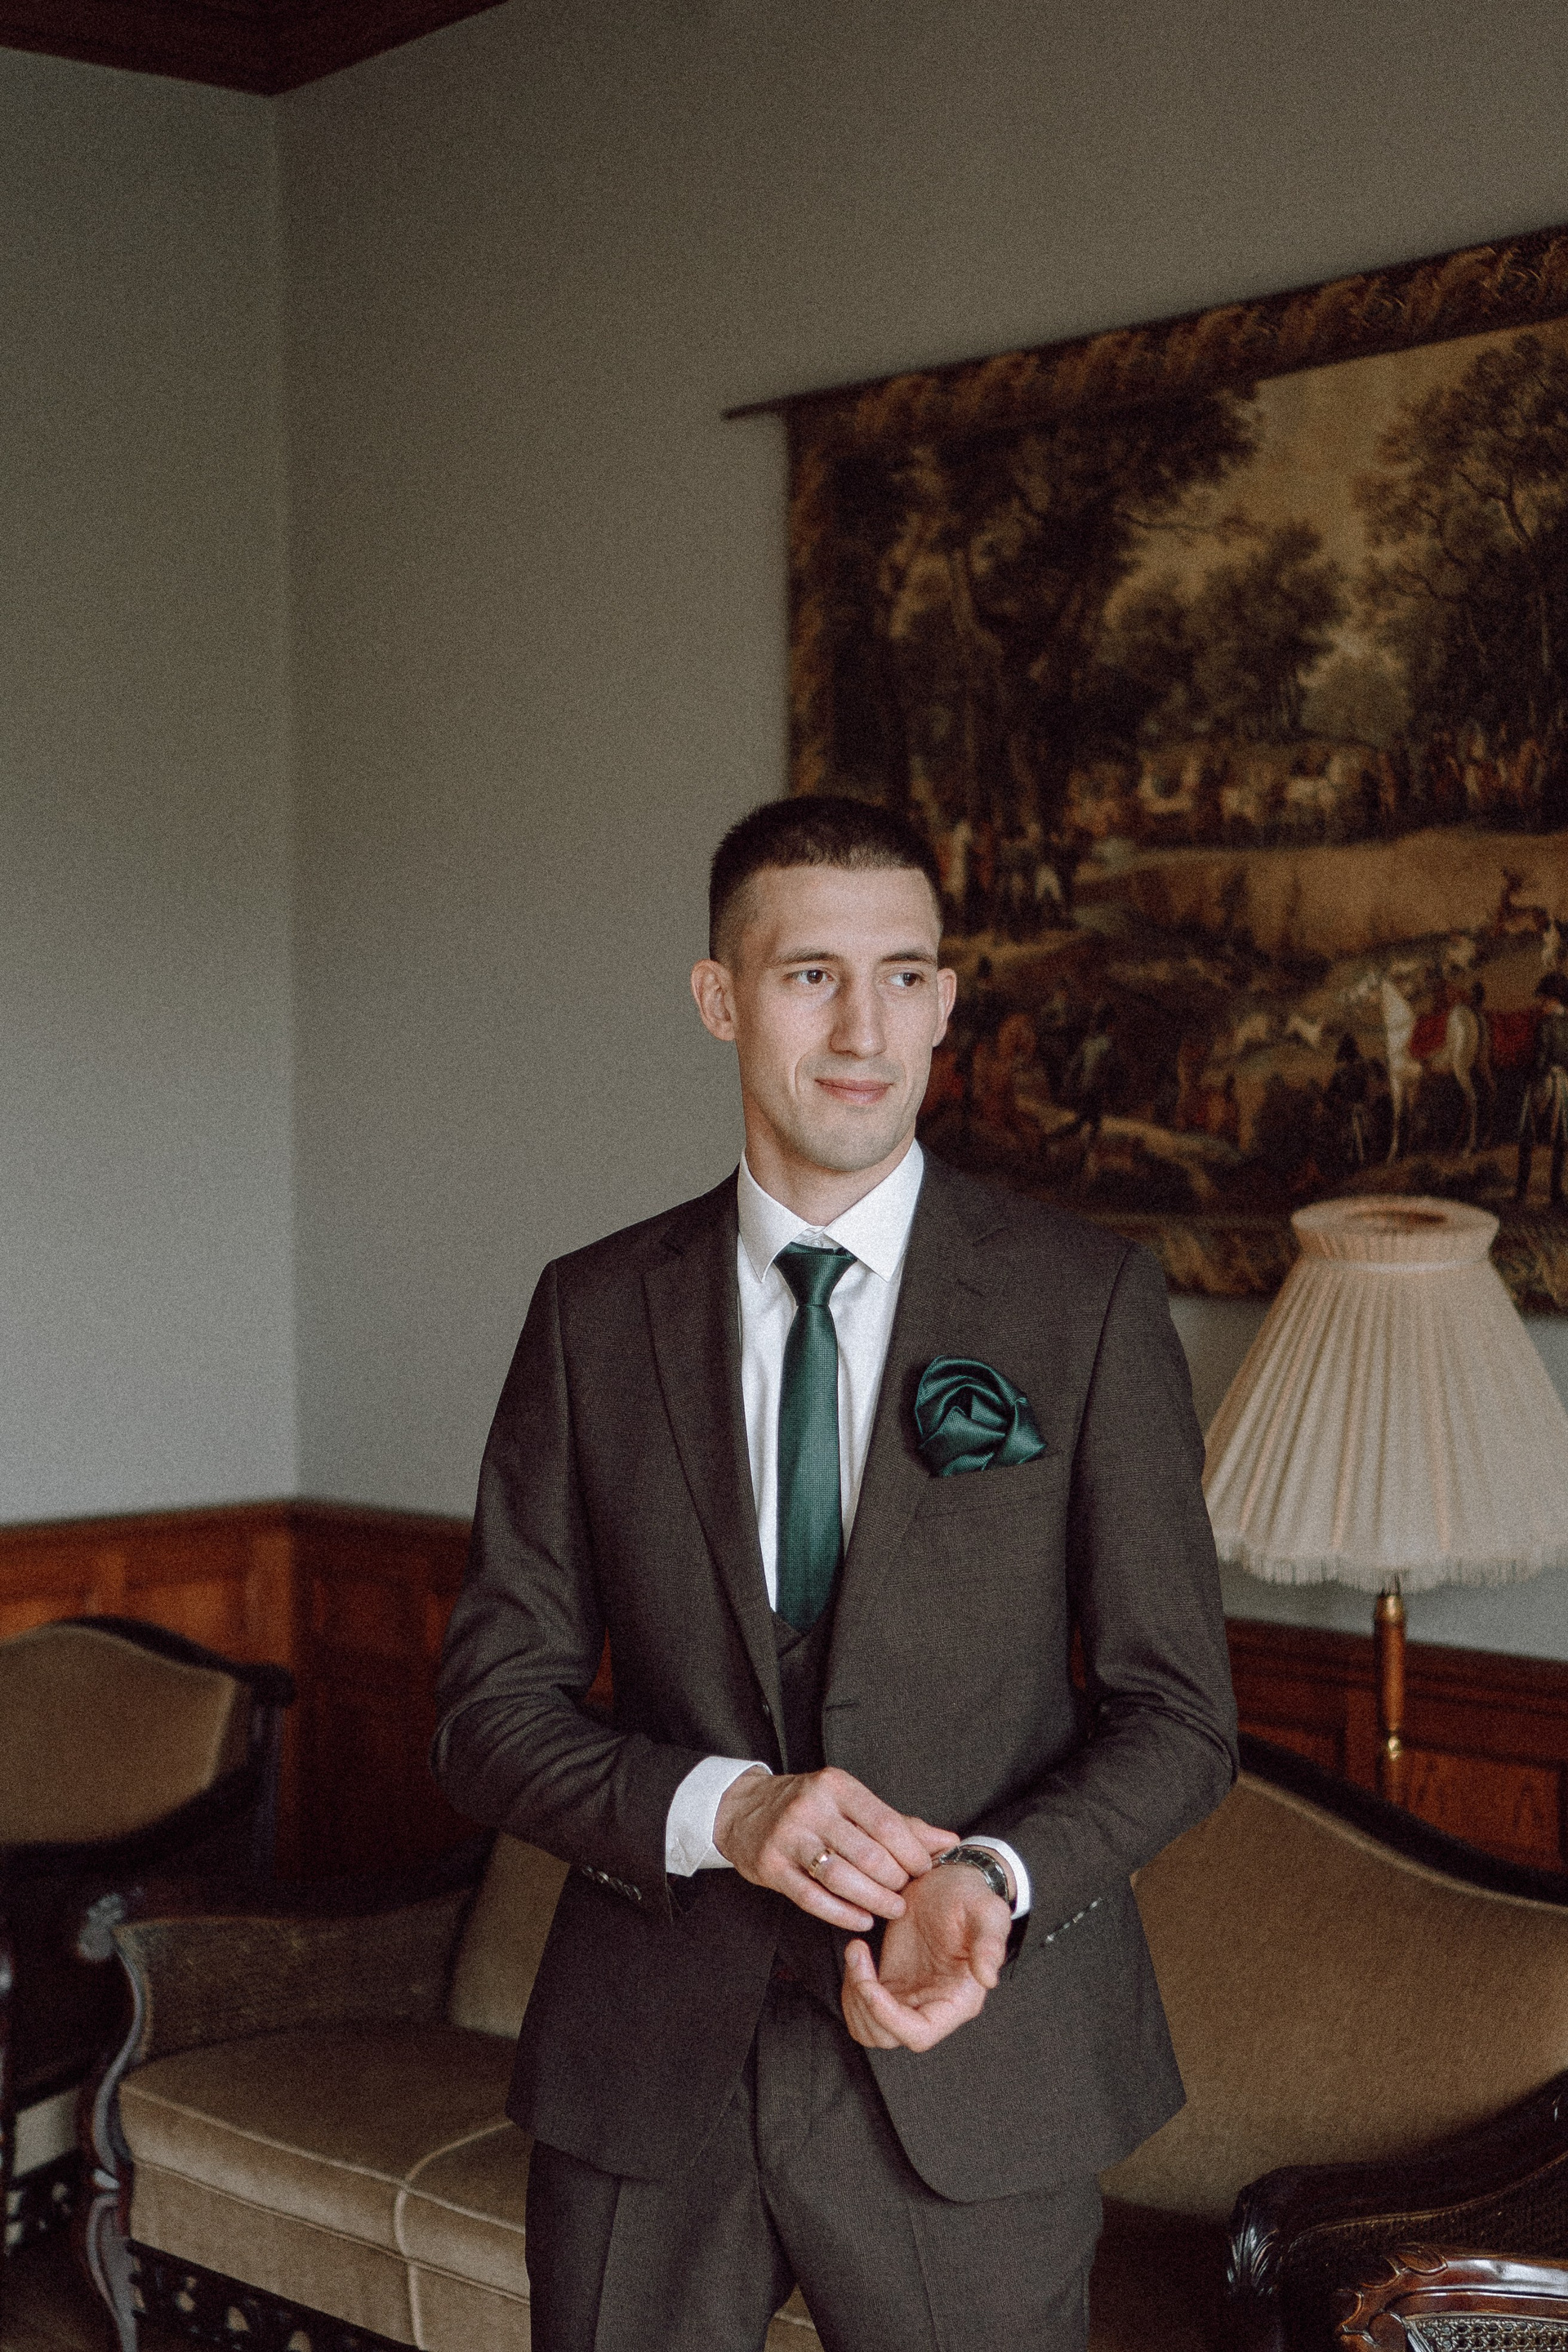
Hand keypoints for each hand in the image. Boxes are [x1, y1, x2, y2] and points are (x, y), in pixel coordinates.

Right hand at [714, 1765, 953, 1931]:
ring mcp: (789, 1836)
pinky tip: (862, 1919)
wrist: (743, 1809)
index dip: (912, 1852)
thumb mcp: (849, 1802)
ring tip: (891, 1909)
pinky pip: (813, 1897)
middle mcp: (812, 1807)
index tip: (924, 1869)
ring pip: (841, 1877)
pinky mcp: (771, 1866)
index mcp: (837, 1786)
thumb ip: (899, 1823)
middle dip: (895, 1880)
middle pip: (867, 1853)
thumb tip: (949, 1841)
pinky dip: (842, 1913)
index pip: (886, 1823)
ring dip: (874, 1900)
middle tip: (906, 1893)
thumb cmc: (809, 1806)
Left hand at [840, 1859, 1010, 2050]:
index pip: (919, 2034)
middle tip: (859, 1956)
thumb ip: (990, 1944)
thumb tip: (989, 1978)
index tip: (870, 1987)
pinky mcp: (890, 1984)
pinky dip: (849, 1989)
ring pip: (869, 2029)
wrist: (948, 1881)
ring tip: (857, 1953)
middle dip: (864, 2004)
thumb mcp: (987, 1912)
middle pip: (886, 2036)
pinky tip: (857, 1955)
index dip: (890, 2020)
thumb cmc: (970, 1896)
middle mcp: (932, 2007)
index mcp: (958, 2001)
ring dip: (853, 1998)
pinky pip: (861, 2009)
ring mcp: (908, 1998)